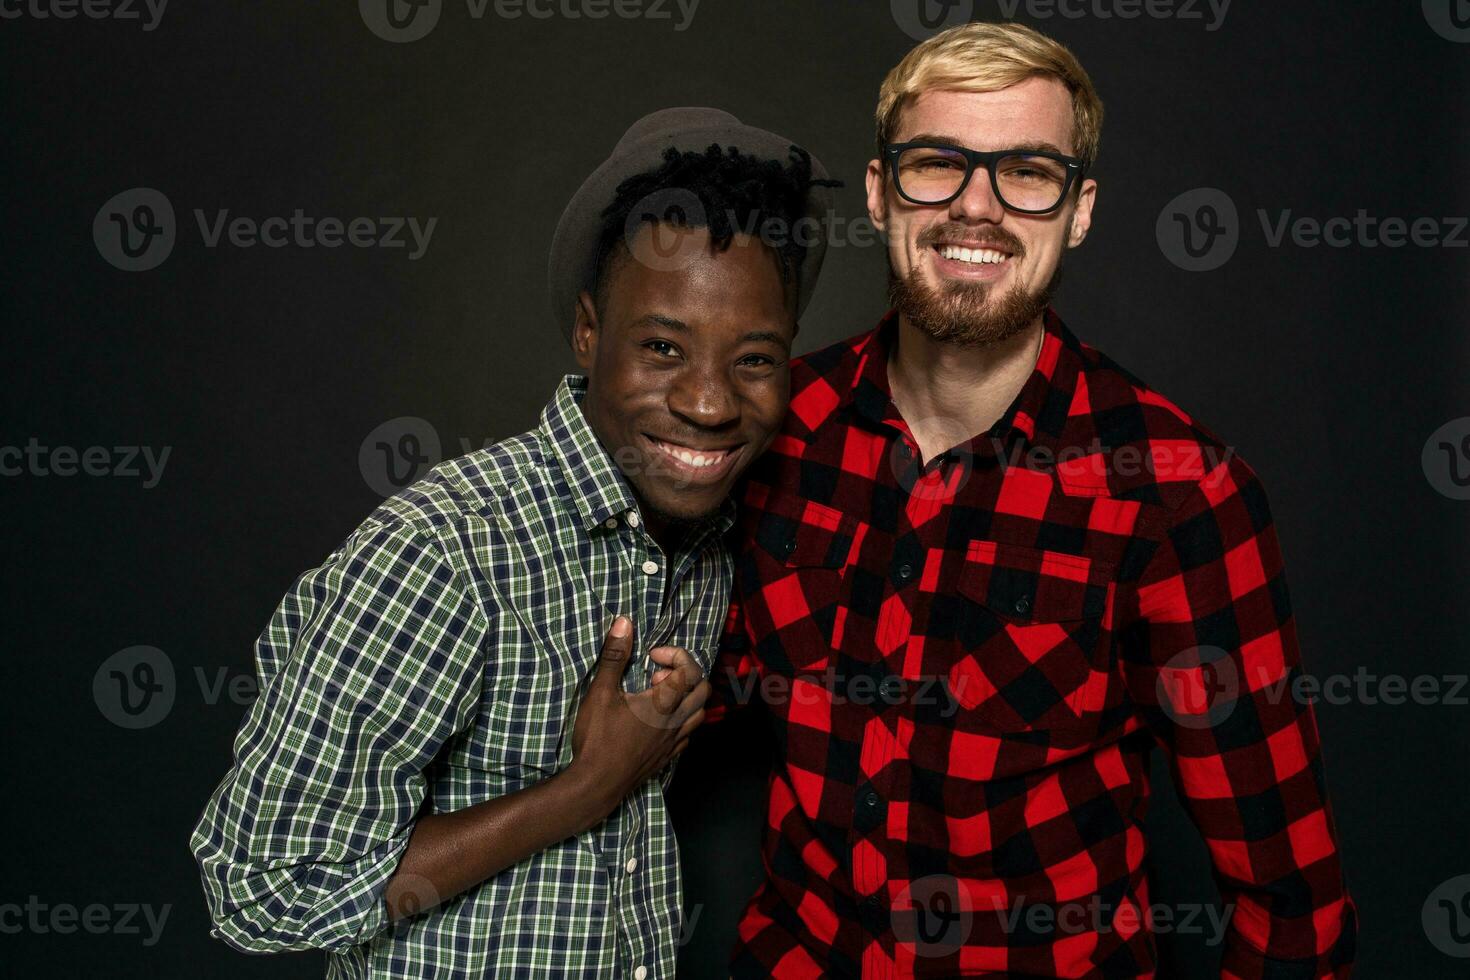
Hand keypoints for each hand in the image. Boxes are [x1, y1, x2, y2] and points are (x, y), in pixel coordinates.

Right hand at [567, 617, 707, 819]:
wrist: (596, 784)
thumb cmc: (598, 737)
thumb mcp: (600, 692)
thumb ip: (615, 656)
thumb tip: (624, 623)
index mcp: (663, 702)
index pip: (691, 669)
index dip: (676, 655)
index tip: (651, 656)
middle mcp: (676, 721)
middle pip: (703, 690)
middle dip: (685, 675)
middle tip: (656, 676)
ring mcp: (674, 742)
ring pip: (699, 714)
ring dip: (686, 698)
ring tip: (659, 697)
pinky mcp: (667, 758)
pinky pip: (688, 735)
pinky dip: (681, 721)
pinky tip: (659, 722)